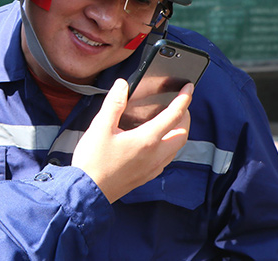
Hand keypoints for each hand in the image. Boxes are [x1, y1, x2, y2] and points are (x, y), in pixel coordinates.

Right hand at [71, 79, 191, 202]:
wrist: (88, 191)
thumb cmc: (94, 161)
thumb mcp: (100, 127)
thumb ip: (114, 104)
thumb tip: (122, 85)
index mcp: (147, 140)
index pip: (173, 115)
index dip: (184, 99)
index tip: (189, 88)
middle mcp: (155, 155)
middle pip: (182, 134)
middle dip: (185, 117)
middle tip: (181, 105)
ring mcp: (152, 168)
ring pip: (176, 149)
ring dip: (179, 132)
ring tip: (171, 122)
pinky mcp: (146, 177)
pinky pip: (166, 159)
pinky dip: (169, 147)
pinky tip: (157, 144)